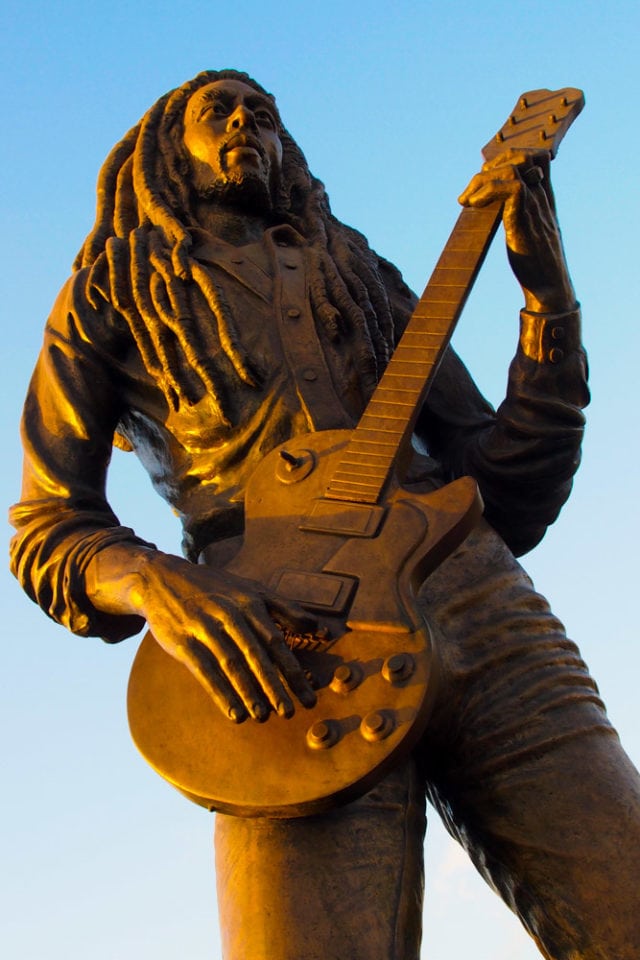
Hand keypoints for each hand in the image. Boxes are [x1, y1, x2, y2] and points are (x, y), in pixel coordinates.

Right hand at [132, 551, 317, 722]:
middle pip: (257, 655)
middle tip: (290, 712)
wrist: (163, 578)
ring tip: (264, 717)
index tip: (308, 694)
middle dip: (275, 686)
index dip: (293, 670)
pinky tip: (235, 714)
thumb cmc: (216, 588)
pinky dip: (221, 694)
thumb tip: (317, 626)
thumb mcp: (251, 589)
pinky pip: (205, 671)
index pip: (276, 641)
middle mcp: (229, 614)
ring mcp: (205, 627)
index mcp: (250, 603)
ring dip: (249, 693)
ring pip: (231, 664)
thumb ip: (285, 608)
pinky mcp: (183, 642)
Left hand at [458, 148, 576, 312]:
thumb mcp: (531, 233)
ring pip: (513, 167)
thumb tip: (501, 212)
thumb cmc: (538, 266)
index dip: (509, 158)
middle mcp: (541, 197)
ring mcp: (535, 206)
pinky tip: (473, 206)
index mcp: (545, 199)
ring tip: (467, 199)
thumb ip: (522, 216)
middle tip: (471, 190)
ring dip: (482, 178)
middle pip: (523, 156)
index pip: (537, 158)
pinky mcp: (525, 218)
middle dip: (492, 165)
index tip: (486, 178)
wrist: (549, 288)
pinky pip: (511, 187)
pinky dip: (487, 190)